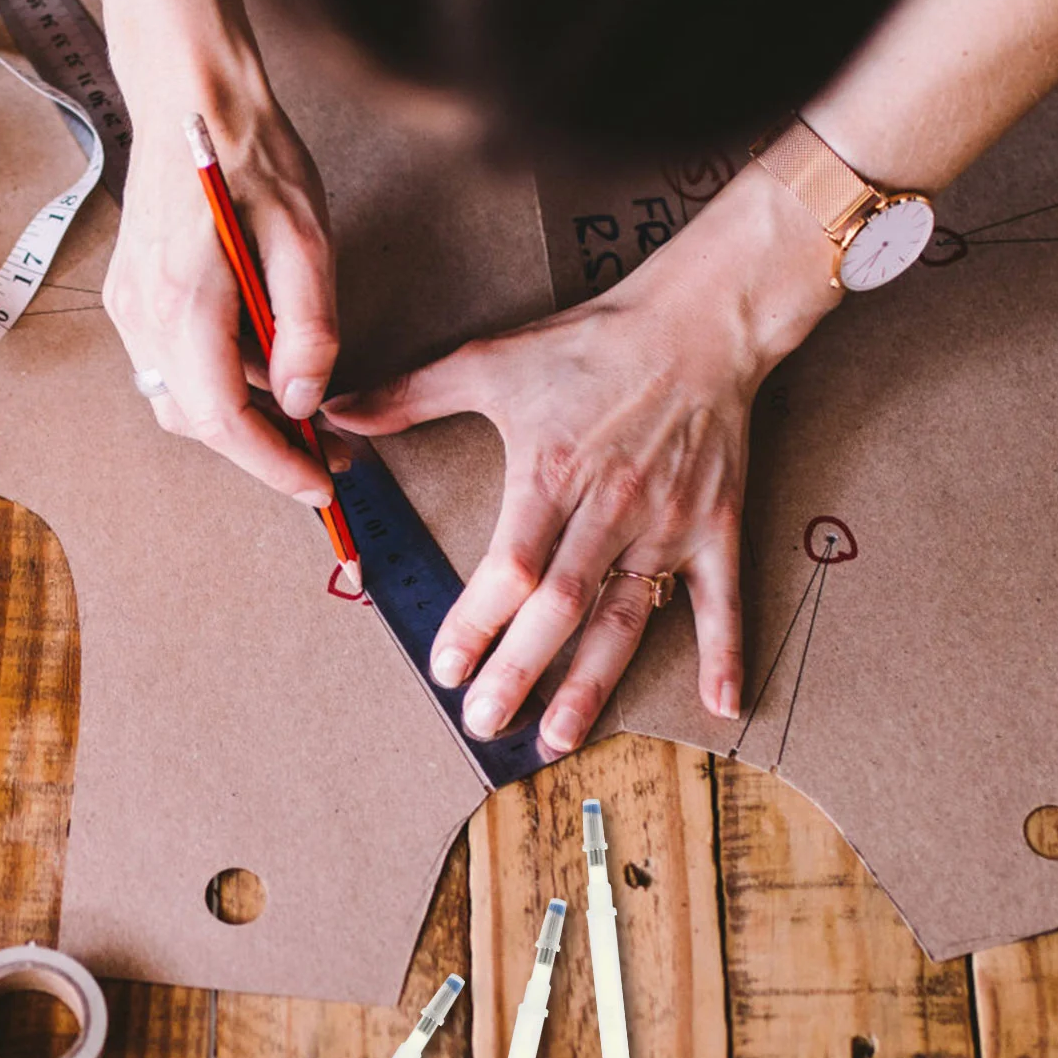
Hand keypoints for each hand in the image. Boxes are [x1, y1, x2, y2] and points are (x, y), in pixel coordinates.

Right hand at [100, 0, 339, 508]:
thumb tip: (305, 402)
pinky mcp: (134, 303)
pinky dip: (225, 386)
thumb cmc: (251, 156)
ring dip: (247, 421)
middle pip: (201, 422)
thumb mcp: (308, 241)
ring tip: (308, 412)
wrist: (190, 97)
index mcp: (186, 300)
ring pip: (187, 403)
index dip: (272, 465)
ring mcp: (132, 310)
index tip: (318, 484)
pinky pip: (178, 371)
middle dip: (266, 450)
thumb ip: (309, 330)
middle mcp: (145, 314)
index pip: (222, 418)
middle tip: (328, 455)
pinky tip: (267, 367)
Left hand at [327, 164, 838, 753]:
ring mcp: (664, 525)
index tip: (446, 669)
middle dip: (520, 670)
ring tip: (560, 737)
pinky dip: (725, 650)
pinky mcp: (714, 527)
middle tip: (484, 723)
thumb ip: (411, 395)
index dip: (477, 622)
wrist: (699, 320)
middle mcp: (608, 509)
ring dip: (593, 683)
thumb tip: (332, 411)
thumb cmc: (590, 345)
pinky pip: (721, 598)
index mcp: (551, 474)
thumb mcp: (492, 360)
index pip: (510, 565)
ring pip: (626, 617)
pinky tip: (722, 706)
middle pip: (561, 606)